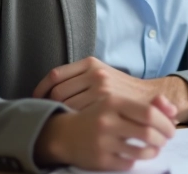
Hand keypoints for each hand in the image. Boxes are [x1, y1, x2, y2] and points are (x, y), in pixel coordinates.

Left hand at [33, 57, 160, 110]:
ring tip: (57, 121)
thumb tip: (48, 87)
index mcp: (91, 63)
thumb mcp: (104, 73)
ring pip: (65, 104)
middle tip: (46, 113)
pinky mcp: (105, 104)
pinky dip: (70, 120)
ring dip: (58, 114)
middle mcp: (95, 74)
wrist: (150, 99)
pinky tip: (69, 125)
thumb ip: (81, 76)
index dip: (42, 88)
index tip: (37, 98)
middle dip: (48, 104)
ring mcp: (100, 89)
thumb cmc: (123, 91)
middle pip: (57, 91)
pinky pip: (77, 113)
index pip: (56, 75)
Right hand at [34, 94, 176, 170]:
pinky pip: (128, 164)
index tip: (171, 129)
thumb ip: (148, 103)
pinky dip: (138, 161)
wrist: (65, 134)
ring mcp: (102, 142)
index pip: (149, 113)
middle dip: (163, 139)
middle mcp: (106, 121)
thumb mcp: (119, 103)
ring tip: (155, 149)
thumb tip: (173, 110)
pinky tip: (137, 156)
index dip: (165, 123)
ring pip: (140, 151)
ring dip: (153, 151)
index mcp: (113, 102)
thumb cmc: (99, 116)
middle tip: (165, 140)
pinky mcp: (99, 160)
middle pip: (147, 133)